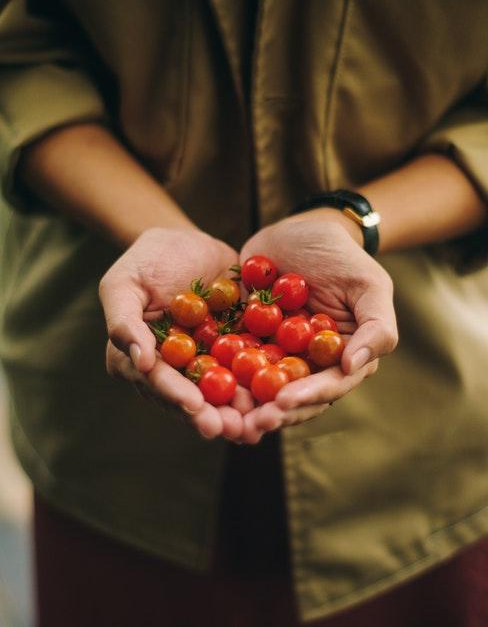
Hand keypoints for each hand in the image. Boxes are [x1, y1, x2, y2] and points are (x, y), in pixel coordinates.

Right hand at [99, 227, 244, 439]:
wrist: (188, 242)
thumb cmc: (147, 260)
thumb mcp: (123, 283)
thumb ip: (124, 321)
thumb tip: (140, 362)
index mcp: (141, 359)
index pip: (157, 381)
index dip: (175, 395)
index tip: (194, 405)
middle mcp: (173, 369)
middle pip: (190, 398)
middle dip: (210, 416)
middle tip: (230, 428)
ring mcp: (204, 363)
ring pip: (220, 393)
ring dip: (237, 411)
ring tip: (256, 424)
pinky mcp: (232, 352)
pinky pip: (247, 370)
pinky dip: (261, 385)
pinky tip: (278, 396)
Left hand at [237, 213, 397, 440]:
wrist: (299, 230)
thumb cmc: (341, 256)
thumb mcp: (369, 285)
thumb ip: (376, 327)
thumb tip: (353, 366)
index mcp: (341, 358)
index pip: (327, 386)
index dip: (306, 397)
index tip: (283, 402)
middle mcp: (308, 364)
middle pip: (291, 397)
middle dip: (271, 412)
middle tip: (249, 423)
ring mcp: (275, 354)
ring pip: (260, 388)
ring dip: (244, 406)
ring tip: (224, 417)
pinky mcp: (246, 340)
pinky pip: (231, 361)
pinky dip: (220, 375)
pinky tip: (203, 384)